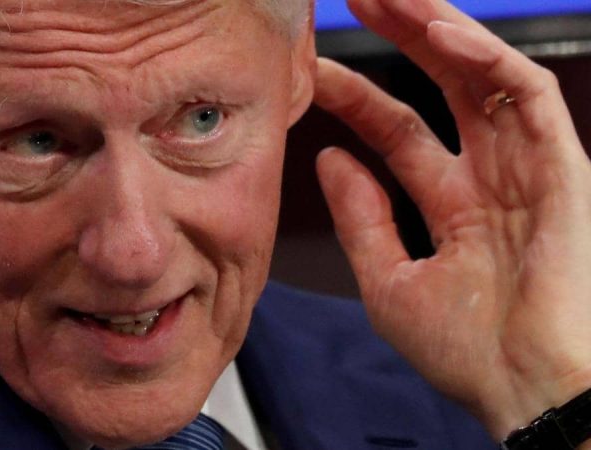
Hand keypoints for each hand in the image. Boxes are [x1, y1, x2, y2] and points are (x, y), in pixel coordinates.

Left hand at [314, 0, 590, 439]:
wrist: (522, 390)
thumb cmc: (468, 351)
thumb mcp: (388, 280)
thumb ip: (362, 218)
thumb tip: (331, 161)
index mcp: (454, 204)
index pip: (399, 131)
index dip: (357, 97)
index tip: (313, 73)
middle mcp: (492, 177)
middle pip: (443, 87)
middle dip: (403, 38)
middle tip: (359, 0)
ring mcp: (527, 167)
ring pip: (485, 77)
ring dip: (440, 28)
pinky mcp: (562, 168)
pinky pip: (529, 97)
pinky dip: (488, 59)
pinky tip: (440, 30)